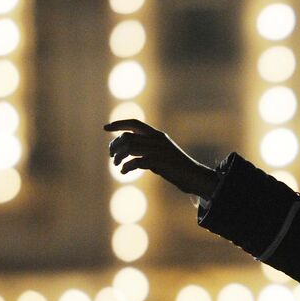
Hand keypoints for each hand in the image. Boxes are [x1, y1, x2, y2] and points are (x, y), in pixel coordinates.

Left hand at [105, 119, 219, 198]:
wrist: (194, 176)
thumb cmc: (177, 167)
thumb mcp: (162, 153)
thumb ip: (147, 149)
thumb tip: (129, 153)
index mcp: (157, 135)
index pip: (134, 124)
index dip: (119, 124)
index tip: (106, 128)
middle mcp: (156, 140)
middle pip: (127, 136)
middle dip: (115, 145)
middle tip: (112, 155)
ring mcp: (157, 150)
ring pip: (129, 147)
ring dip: (118, 157)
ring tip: (116, 165)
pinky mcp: (158, 162)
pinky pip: (135, 161)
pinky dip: (126, 167)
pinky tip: (124, 172)